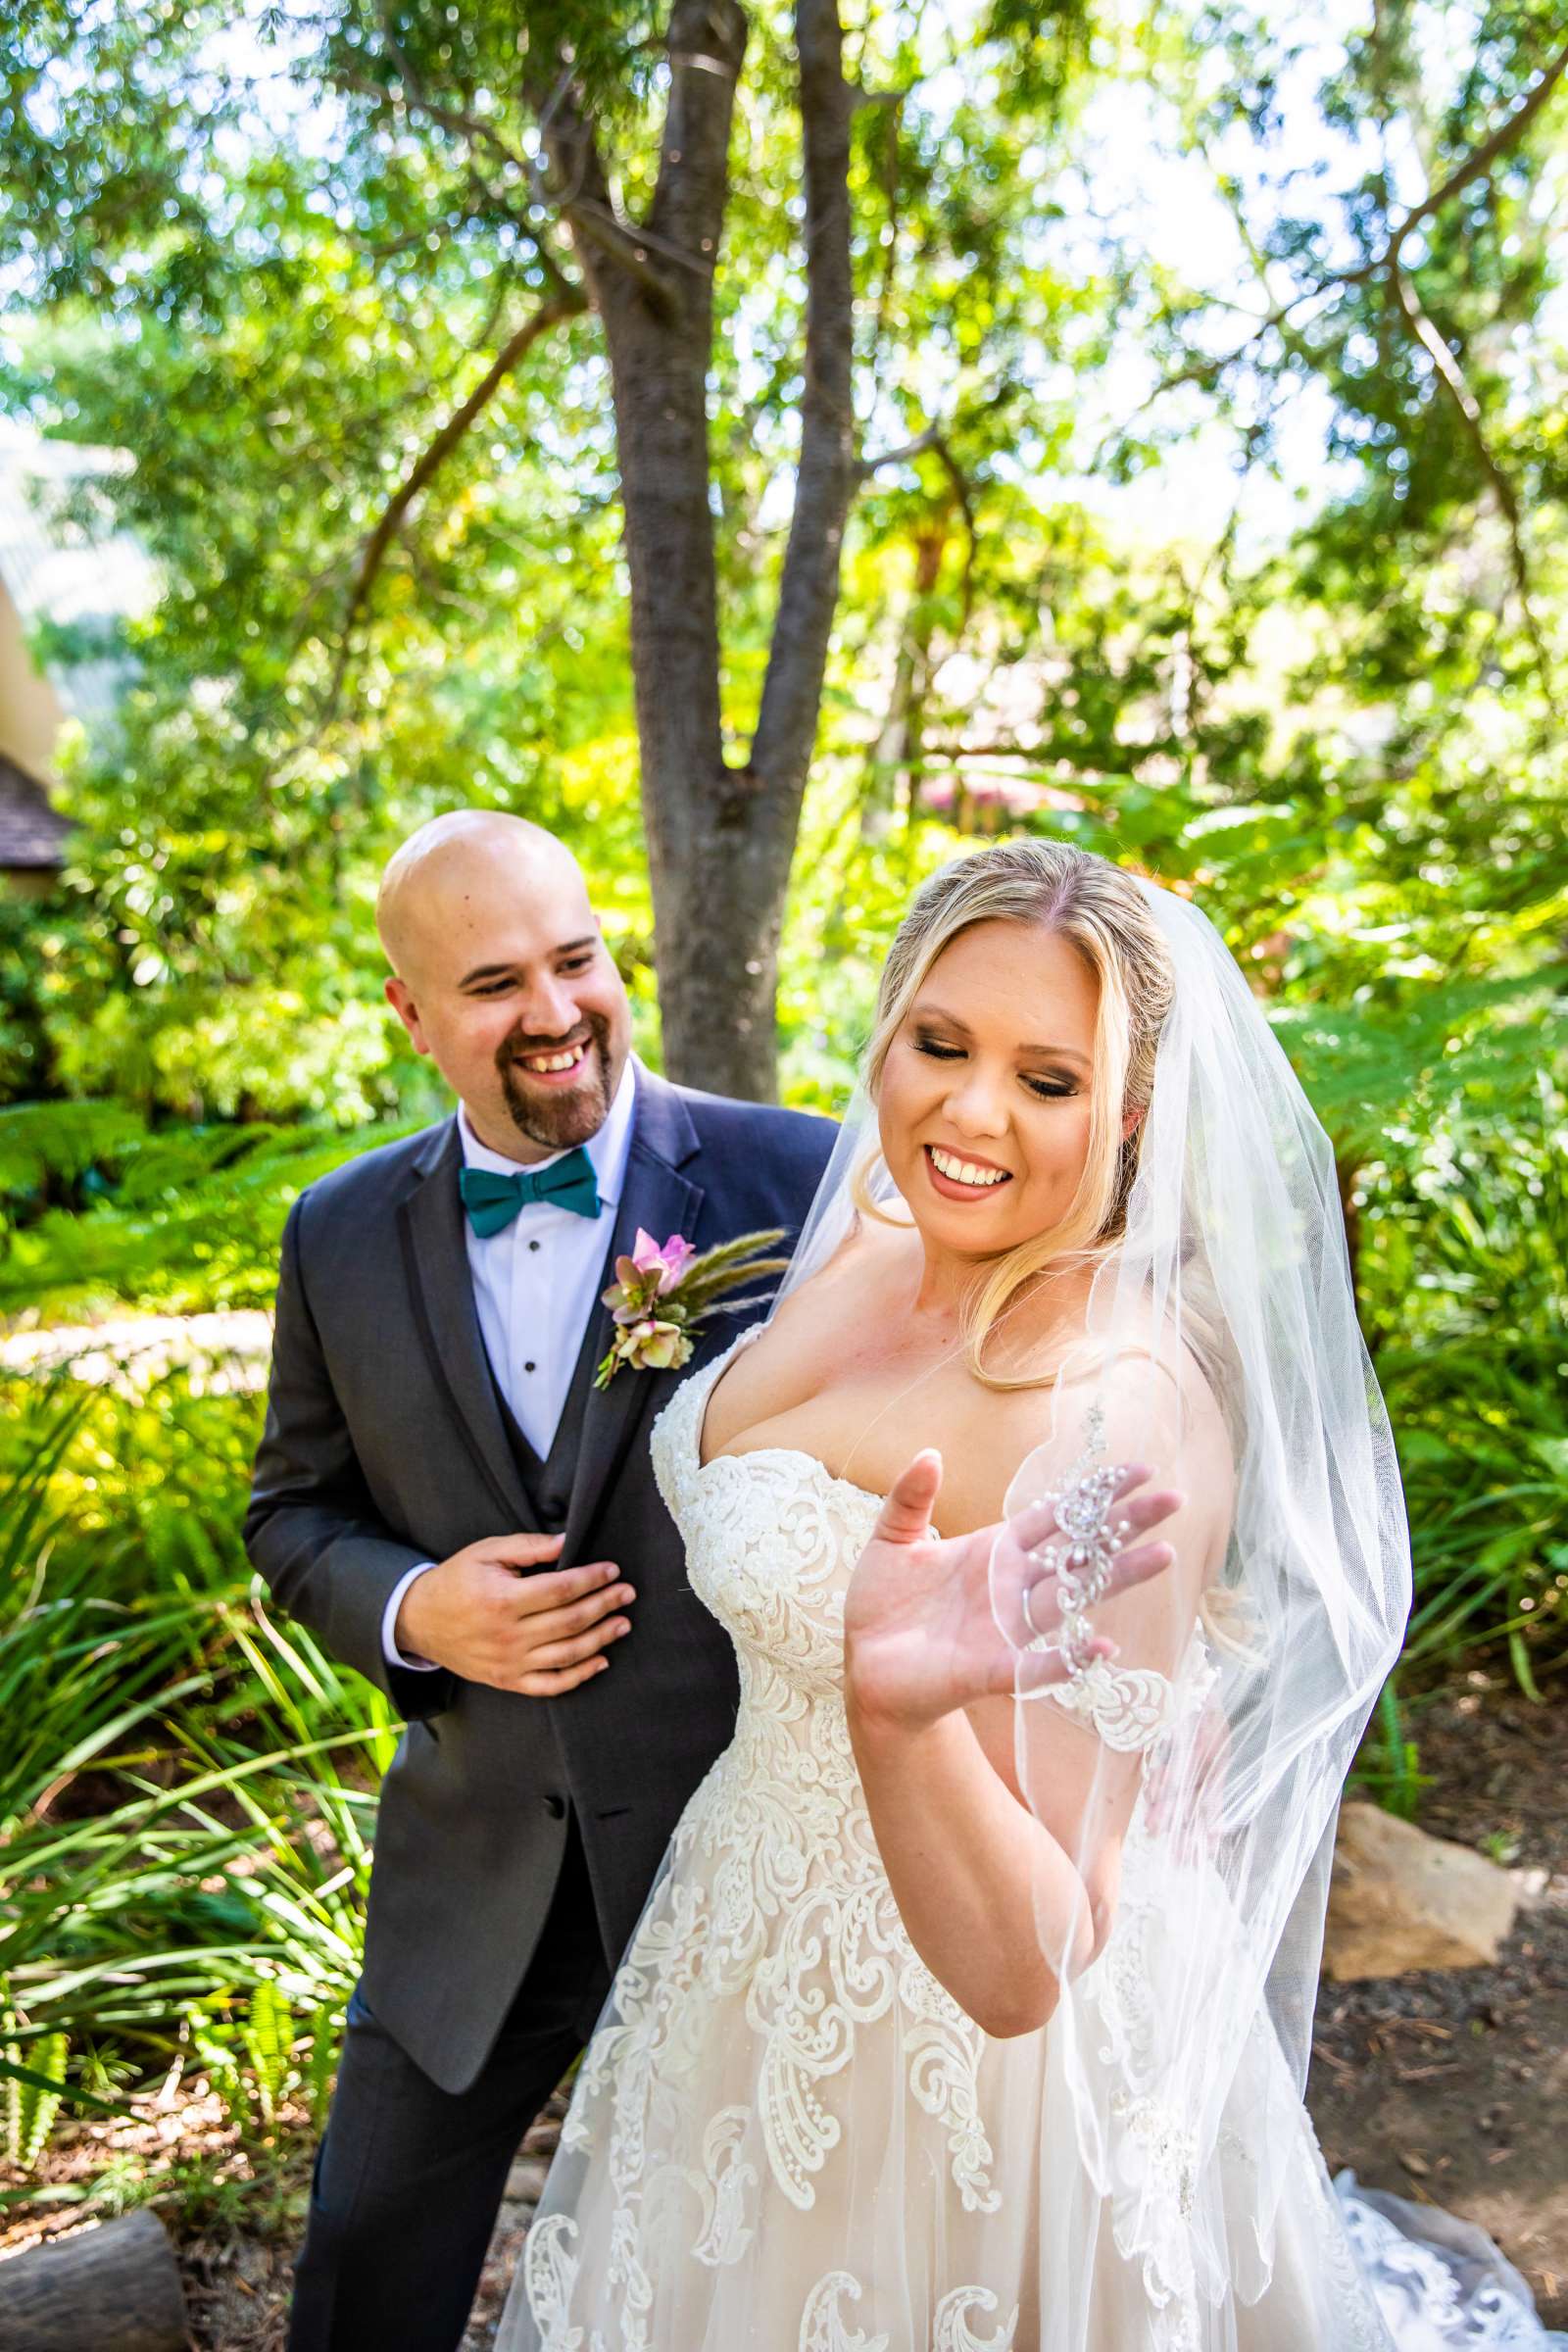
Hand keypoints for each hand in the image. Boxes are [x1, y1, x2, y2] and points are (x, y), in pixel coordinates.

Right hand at [395, 1534, 634, 1694]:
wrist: (419, 1620)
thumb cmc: (456, 1580)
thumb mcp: (486, 1552)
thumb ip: (529, 1547)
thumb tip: (568, 1541)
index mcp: (502, 1600)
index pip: (561, 1590)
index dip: (591, 1579)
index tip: (612, 1570)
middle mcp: (508, 1635)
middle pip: (570, 1621)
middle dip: (605, 1605)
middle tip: (628, 1593)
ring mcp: (508, 1662)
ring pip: (567, 1654)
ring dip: (601, 1638)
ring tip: (623, 1623)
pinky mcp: (507, 1681)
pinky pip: (550, 1685)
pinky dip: (579, 1675)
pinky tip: (600, 1660)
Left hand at [843, 1453, 1182, 1734]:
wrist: (864, 1663)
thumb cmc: (882, 1603)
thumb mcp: (891, 1539)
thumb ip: (911, 1498)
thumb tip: (930, 1453)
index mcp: (996, 1550)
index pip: (1058, 1516)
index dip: (1096, 1493)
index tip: (1140, 1470)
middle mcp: (1014, 1586)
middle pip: (1080, 1551)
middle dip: (1126, 1526)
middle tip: (1174, 1501)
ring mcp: (1009, 1628)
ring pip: (1073, 1598)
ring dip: (1116, 1578)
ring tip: (1163, 1556)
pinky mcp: (993, 1670)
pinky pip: (1039, 1665)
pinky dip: (1069, 1659)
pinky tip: (1102, 1646)